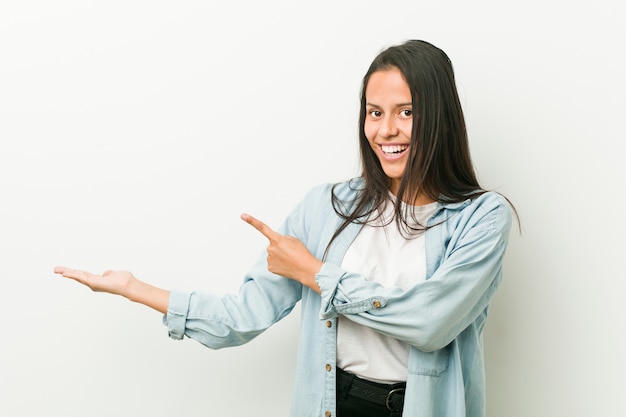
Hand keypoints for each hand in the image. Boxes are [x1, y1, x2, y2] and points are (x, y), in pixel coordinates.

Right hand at [53, 266, 168, 312]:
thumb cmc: (123, 280)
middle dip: (66, 272)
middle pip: (77, 275)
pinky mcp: (93, 282)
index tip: (65, 270)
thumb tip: (106, 273)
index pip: (82, 274)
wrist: (127, 284)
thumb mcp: (113, 274)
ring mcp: (92, 283)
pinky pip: (81, 278)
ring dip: (67, 272)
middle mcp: (93, 283)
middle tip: (55, 269)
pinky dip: (73, 275)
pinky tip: (65, 274)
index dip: (74, 272)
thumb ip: (108, 273)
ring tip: (57, 270)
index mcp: (96, 280)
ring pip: (77, 276)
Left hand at [241, 213, 321, 292]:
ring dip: (280, 256)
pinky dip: (279, 264)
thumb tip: (276, 244)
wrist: (306, 269)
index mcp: (277, 239)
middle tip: (290, 253)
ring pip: (273, 255)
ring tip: (290, 259)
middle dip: (280, 248)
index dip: (252, 221)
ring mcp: (269, 259)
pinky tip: (286, 265)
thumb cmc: (302, 254)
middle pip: (273, 245)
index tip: (243, 215)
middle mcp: (270, 249)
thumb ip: (283, 239)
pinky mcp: (270, 268)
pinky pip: (273, 263)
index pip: (262, 228)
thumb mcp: (294, 240)